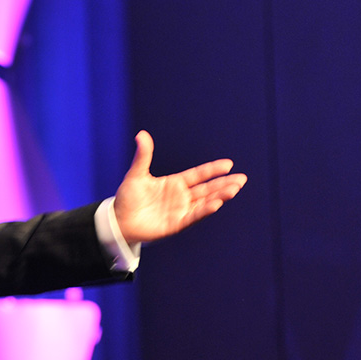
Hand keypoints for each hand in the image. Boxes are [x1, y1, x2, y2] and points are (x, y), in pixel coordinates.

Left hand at [113, 130, 246, 243]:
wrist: (118, 220)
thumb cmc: (127, 198)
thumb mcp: (136, 174)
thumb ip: (143, 156)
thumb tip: (141, 134)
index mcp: (174, 184)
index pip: (198, 175)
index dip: (213, 170)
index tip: (229, 164)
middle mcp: (181, 197)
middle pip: (207, 189)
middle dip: (224, 184)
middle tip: (242, 178)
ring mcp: (180, 210)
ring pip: (204, 202)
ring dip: (219, 196)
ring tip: (234, 189)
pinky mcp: (176, 224)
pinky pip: (193, 216)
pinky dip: (204, 210)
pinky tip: (216, 203)